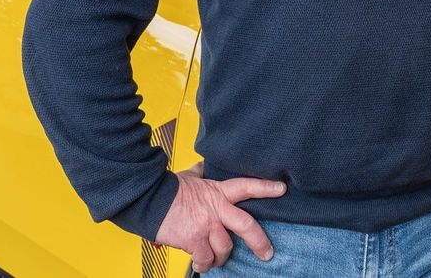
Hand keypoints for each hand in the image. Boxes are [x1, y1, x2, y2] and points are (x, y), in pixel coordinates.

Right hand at [155, 162, 286, 272]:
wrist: (149, 200)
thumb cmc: (168, 189)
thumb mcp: (190, 177)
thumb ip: (201, 174)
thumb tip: (203, 166)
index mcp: (218, 192)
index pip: (247, 186)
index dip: (265, 188)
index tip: (282, 189)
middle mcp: (216, 209)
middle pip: (246, 225)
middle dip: (260, 241)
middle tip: (267, 253)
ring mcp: (206, 225)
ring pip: (225, 248)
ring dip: (222, 257)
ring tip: (217, 258)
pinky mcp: (193, 240)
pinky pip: (206, 258)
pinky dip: (205, 264)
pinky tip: (202, 262)